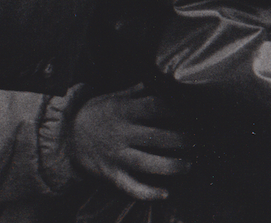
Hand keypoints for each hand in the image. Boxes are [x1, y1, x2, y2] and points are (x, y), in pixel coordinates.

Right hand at [67, 87, 190, 202]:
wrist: (66, 136)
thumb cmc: (99, 113)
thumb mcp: (116, 96)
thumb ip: (140, 89)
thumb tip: (165, 77)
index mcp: (125, 111)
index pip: (156, 107)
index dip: (179, 108)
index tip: (199, 110)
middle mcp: (122, 134)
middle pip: (158, 138)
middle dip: (183, 139)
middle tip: (203, 139)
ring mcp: (116, 157)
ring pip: (148, 164)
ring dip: (173, 166)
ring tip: (190, 164)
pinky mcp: (111, 175)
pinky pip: (131, 187)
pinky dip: (148, 193)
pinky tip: (165, 193)